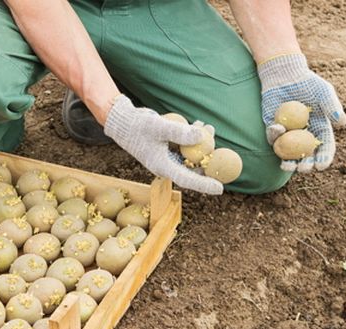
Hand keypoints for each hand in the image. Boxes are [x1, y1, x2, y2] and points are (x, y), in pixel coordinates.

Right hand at [104, 95, 222, 194]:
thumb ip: (179, 132)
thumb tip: (201, 136)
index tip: (221, 188)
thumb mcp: (158, 127)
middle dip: (208, 161)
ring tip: (210, 128)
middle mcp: (167, 165)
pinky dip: (194, 138)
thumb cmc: (137, 126)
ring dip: (203, 145)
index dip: (205, 185)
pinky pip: (186, 147)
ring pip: (191, 156)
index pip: (187, 180)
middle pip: (193, 170)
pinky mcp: (168, 148)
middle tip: (222, 153)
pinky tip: (199, 125)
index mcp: (163, 167)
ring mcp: (168, 157)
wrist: (123, 122)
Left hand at [258, 53, 345, 172]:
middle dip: (306, 165)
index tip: (321, 166)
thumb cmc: (308, 83)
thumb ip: (333, 107)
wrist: (285, 75)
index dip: (324, 158)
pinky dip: (275, 138)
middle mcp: (304, 135)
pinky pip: (273, 138)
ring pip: (288, 153)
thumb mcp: (324, 92)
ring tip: (287, 166)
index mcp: (320, 129)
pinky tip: (279, 132)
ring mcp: (288, 134)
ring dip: (288, 162)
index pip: (324, 147)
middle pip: (306, 155)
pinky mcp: (272, 128)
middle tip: (304, 168)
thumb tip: (343, 123)